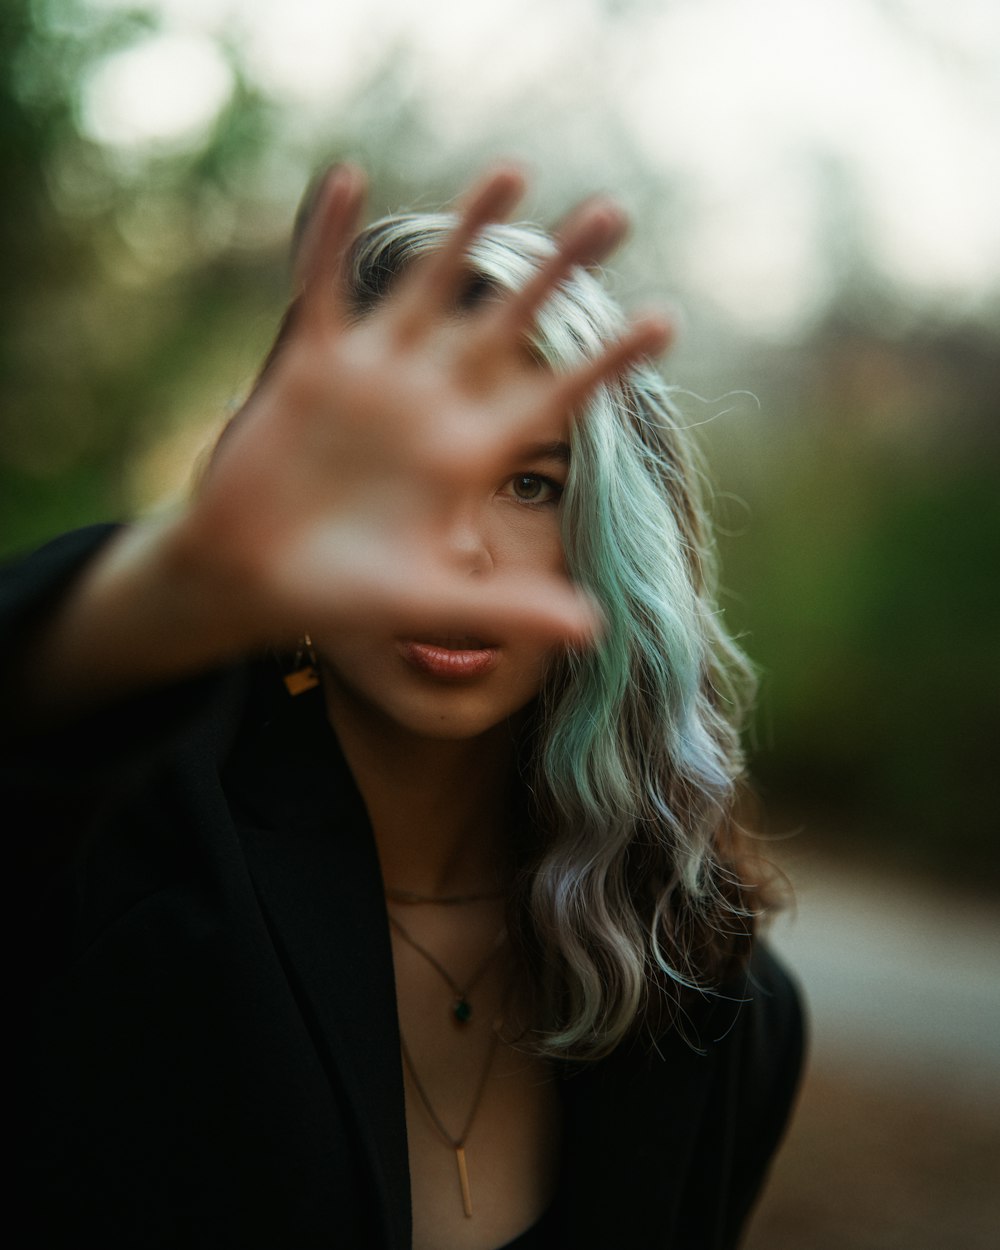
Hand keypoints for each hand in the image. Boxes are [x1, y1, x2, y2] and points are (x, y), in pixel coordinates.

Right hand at [175, 164, 671, 652]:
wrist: (254, 581)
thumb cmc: (344, 597)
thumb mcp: (429, 601)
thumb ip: (507, 608)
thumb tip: (597, 630)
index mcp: (469, 453)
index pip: (554, 395)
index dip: (607, 361)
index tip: (665, 321)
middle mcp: (431, 403)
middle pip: (508, 320)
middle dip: (558, 269)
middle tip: (615, 213)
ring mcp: (372, 379)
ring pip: (429, 287)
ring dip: (466, 232)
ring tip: (516, 172)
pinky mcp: (310, 369)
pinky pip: (322, 290)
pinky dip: (332, 239)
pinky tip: (351, 177)